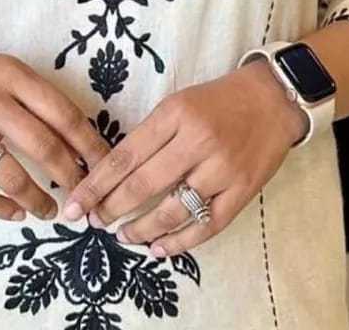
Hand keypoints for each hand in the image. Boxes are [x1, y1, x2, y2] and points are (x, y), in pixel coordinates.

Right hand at [0, 32, 111, 223]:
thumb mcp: (2, 70)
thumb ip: (35, 99)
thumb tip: (77, 143)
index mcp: (11, 74)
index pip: (63, 113)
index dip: (89, 145)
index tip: (106, 167)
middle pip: (43, 146)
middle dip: (70, 178)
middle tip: (83, 198)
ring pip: (10, 174)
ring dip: (37, 199)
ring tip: (50, 210)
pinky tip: (14, 212)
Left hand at [58, 60, 307, 258]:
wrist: (273, 99)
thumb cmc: (218, 100)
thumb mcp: (179, 103)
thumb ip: (151, 135)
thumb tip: (115, 174)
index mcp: (175, 114)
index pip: (125, 155)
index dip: (96, 184)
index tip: (75, 204)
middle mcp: (197, 141)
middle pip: (143, 184)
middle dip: (111, 208)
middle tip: (94, 222)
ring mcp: (222, 169)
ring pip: (172, 210)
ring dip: (141, 229)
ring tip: (124, 236)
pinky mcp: (242, 191)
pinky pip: (206, 226)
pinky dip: (179, 242)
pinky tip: (159, 248)